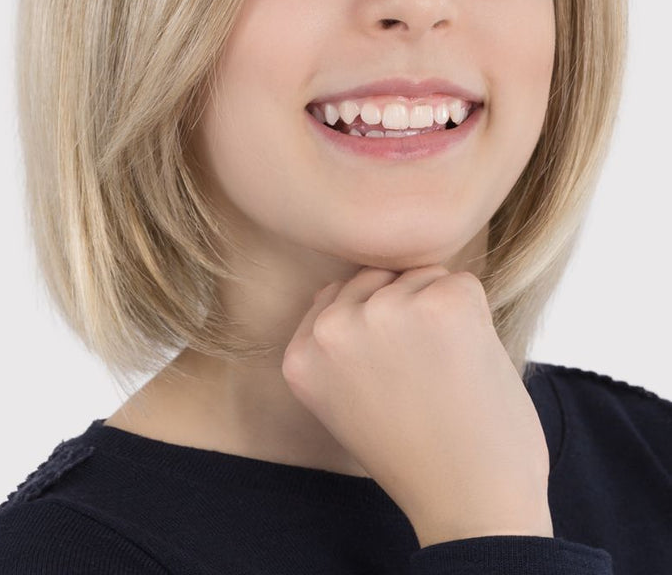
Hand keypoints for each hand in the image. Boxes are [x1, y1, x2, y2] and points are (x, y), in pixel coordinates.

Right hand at [282, 265, 552, 546]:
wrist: (472, 503)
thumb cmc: (418, 454)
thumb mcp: (346, 401)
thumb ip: (338, 343)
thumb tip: (350, 284)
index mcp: (302, 354)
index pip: (340, 295)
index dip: (380, 330)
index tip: (395, 377)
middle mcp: (333, 328)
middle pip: (381, 278)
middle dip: (408, 312)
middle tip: (423, 378)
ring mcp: (385, 312)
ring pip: (423, 276)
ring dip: (442, 315)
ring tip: (446, 376)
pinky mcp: (440, 305)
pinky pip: (462, 283)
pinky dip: (477, 318)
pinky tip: (470, 366)